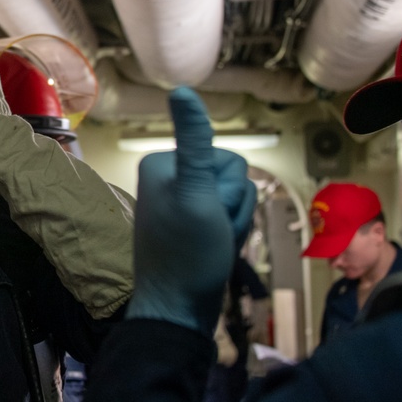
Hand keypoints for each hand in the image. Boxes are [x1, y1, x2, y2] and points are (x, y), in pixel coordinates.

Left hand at [125, 87, 255, 335]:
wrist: (179, 311)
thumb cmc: (188, 254)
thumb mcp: (196, 193)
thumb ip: (194, 141)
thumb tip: (181, 90)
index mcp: (163, 163)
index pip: (229, 159)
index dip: (230, 191)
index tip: (208, 215)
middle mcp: (171, 178)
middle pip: (236, 178)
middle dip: (234, 210)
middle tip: (212, 234)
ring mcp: (184, 203)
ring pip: (238, 200)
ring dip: (235, 225)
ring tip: (213, 245)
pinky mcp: (194, 225)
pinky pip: (231, 220)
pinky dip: (232, 236)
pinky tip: (217, 252)